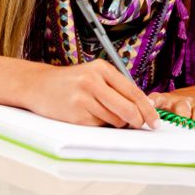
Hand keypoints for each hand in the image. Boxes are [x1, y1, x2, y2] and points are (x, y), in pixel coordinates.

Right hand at [25, 59, 159, 128]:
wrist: (39, 85)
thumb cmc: (73, 82)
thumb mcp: (95, 75)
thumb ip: (117, 87)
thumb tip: (143, 107)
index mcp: (102, 68)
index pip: (133, 91)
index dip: (147, 108)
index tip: (155, 120)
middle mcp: (93, 81)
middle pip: (127, 108)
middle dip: (137, 120)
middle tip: (141, 125)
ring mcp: (83, 98)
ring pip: (114, 119)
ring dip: (116, 123)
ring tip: (103, 113)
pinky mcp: (75, 114)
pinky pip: (98, 126)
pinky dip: (99, 125)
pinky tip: (88, 116)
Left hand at [149, 88, 194, 127]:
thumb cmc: (176, 108)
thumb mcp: (165, 107)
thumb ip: (152, 116)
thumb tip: (134, 125)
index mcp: (168, 101)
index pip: (158, 99)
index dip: (153, 102)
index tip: (149, 106)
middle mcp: (183, 102)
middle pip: (182, 107)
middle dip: (181, 115)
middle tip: (180, 122)